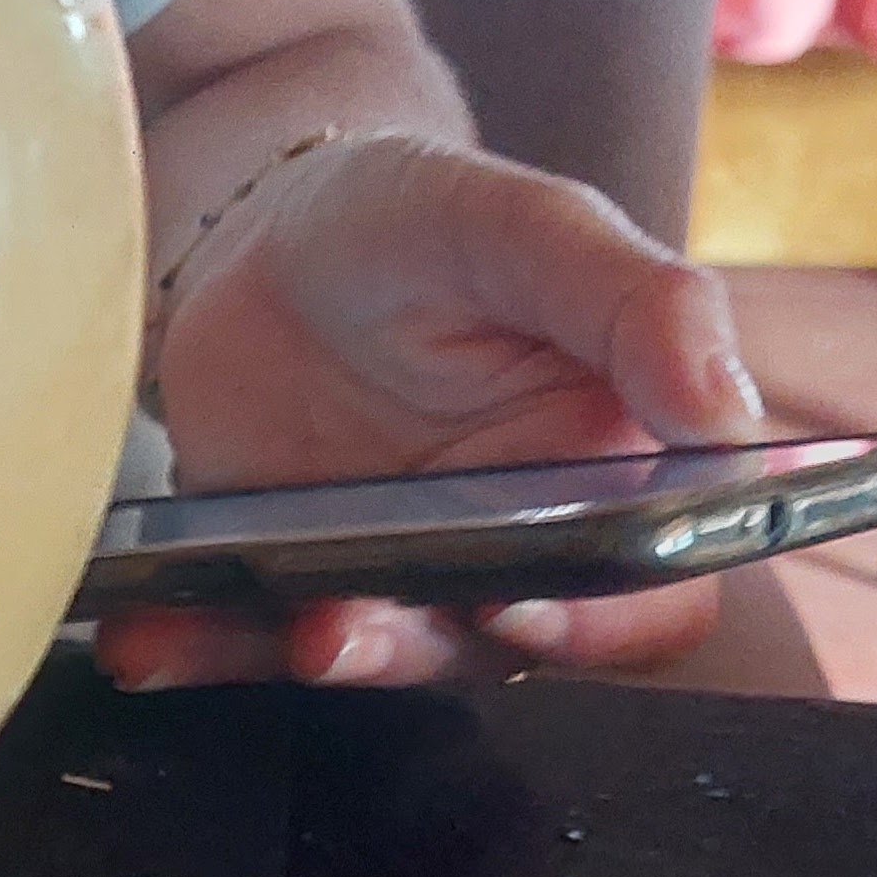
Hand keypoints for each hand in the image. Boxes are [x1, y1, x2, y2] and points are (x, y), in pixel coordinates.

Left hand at [105, 135, 769, 691]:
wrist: (262, 225)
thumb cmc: (419, 217)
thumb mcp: (527, 224)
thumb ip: (638, 303)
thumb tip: (730, 410)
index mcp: (611, 466)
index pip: (651, 592)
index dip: (603, 622)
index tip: (524, 607)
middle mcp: (517, 542)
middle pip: (509, 649)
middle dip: (429, 650)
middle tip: (353, 625)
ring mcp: (400, 571)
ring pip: (383, 658)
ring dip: (325, 660)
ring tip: (278, 627)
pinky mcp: (291, 582)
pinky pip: (255, 642)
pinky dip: (203, 651)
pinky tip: (145, 637)